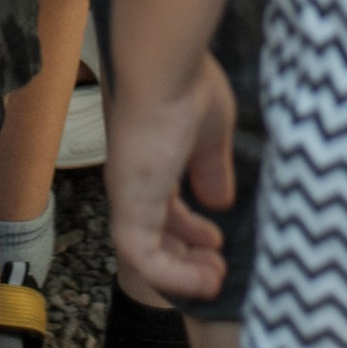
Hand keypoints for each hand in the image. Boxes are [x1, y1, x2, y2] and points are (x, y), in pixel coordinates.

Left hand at [107, 56, 236, 309]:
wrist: (162, 67)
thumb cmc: (186, 85)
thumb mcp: (212, 133)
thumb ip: (211, 168)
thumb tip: (218, 201)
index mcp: (151, 159)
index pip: (164, 206)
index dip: (189, 229)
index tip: (217, 240)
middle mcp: (135, 181)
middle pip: (155, 234)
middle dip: (185, 257)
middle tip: (217, 270)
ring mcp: (128, 195)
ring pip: (147, 253)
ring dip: (181, 273)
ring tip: (214, 279)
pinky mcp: (127, 207)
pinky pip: (144, 258)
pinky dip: (173, 276)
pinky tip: (203, 280)